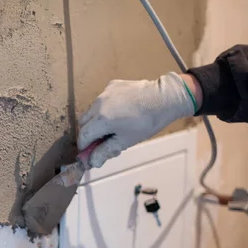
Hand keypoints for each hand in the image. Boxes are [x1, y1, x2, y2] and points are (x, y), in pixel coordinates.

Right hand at [78, 72, 199, 167]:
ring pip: (91, 110)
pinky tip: (120, 111)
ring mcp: (104, 93)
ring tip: (112, 126)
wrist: (165, 98)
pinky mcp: (112, 85)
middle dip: (89, 134)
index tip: (89, 153)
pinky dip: (105, 108)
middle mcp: (98, 104)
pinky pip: (102, 99)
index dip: (84, 147)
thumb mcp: (126, 141)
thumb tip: (92, 162)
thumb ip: (105, 151)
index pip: (83, 136)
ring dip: (96, 121)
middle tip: (101, 141)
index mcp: (101, 120)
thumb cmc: (147, 122)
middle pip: (83, 123)